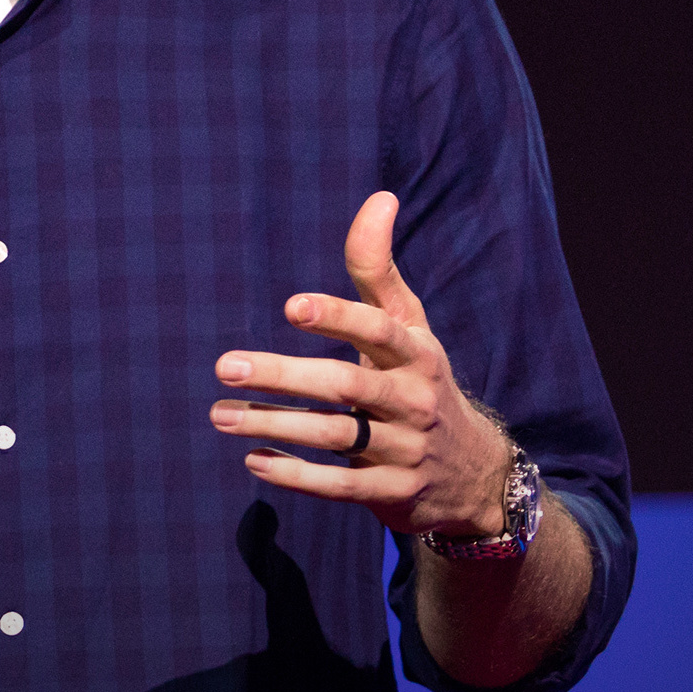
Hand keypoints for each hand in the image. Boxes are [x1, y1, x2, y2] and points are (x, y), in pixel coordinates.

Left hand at [209, 191, 515, 536]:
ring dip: (274, 425)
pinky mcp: (394, 494)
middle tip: (225, 367)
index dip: (338, 317)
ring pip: (336, 438)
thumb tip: (380, 197)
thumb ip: (378, 269)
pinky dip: (296, 475)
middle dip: (283, 376)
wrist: (472, 472)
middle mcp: (414, 399)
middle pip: (346, 385)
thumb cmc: (419, 379)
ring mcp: (406, 450)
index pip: (378, 329)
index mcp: (417, 352)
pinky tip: (254, 460)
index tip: (290, 307)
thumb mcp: (409, 325)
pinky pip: (341, 487)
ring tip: (220, 415)